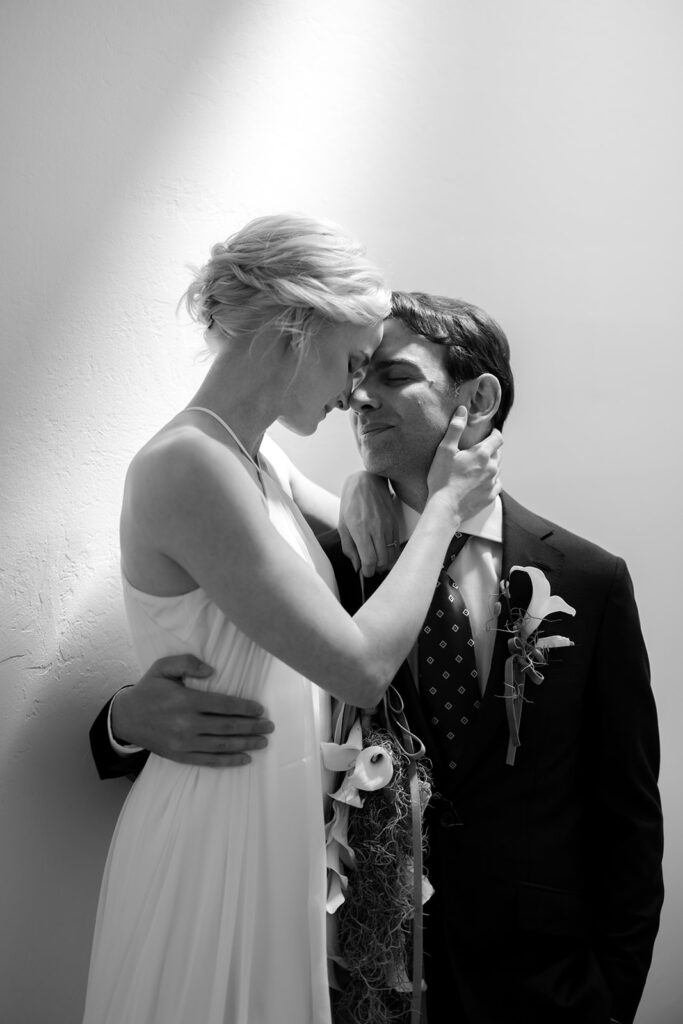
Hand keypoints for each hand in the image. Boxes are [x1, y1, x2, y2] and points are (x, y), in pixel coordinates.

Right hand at [111, 654, 274, 766]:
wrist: (126, 718)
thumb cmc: (149, 689)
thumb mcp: (163, 667)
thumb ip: (187, 663)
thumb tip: (212, 671)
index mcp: (185, 700)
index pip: (223, 705)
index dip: (245, 708)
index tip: (261, 709)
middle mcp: (186, 723)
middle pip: (227, 726)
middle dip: (252, 727)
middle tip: (270, 726)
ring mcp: (184, 742)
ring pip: (222, 745)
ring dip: (245, 744)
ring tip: (263, 742)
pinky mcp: (180, 756)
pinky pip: (208, 761)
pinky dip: (228, 761)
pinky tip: (245, 759)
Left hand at [338, 472, 400, 576]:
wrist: (367, 482)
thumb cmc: (351, 503)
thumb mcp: (343, 525)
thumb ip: (349, 548)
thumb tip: (357, 566)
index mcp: (360, 530)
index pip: (369, 560)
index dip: (368, 571)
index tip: (365, 572)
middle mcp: (376, 529)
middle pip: (382, 561)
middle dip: (376, 569)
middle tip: (370, 569)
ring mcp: (388, 526)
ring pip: (392, 555)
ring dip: (385, 563)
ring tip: (377, 563)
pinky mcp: (395, 523)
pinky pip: (397, 545)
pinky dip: (392, 554)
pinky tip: (384, 553)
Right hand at [426, 408, 502, 524]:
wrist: (445, 508)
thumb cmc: (442, 478)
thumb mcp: (445, 450)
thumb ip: (455, 429)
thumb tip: (462, 410)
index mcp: (482, 454)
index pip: (498, 438)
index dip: (495, 433)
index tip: (490, 432)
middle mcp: (492, 468)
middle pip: (499, 454)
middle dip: (492, 449)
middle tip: (481, 449)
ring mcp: (492, 483)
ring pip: (498, 469)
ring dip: (492, 464)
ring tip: (480, 465)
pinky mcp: (490, 497)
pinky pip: (496, 485)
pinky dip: (491, 481)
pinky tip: (482, 482)